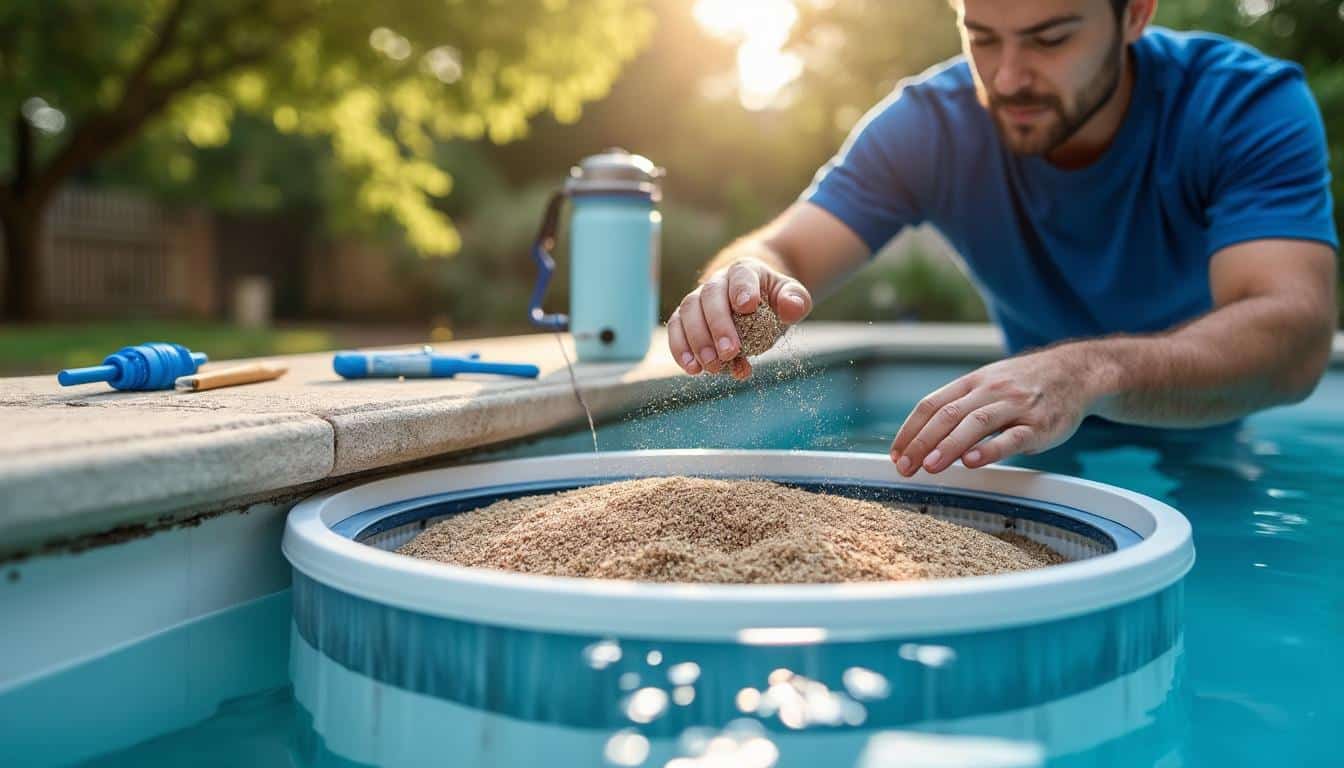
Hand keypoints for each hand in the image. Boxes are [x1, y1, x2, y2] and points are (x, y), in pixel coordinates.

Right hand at [667, 258, 811, 378]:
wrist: (754, 301)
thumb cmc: (773, 299)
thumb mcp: (791, 296)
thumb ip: (795, 300)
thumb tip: (792, 308)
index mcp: (744, 271)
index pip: (741, 276)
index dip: (742, 290)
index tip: (747, 307)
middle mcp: (717, 281)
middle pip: (710, 296)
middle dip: (718, 325)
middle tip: (729, 353)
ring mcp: (699, 299)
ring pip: (688, 313)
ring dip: (696, 341)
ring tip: (711, 366)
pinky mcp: (686, 318)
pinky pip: (676, 329)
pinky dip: (680, 349)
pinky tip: (692, 369)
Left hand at [888, 346, 1102, 474]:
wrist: (1075, 371)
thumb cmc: (1023, 384)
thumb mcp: (987, 384)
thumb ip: (960, 407)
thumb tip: (924, 438)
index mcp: (972, 383)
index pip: (932, 405)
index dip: (910, 430)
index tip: (896, 454)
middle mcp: (990, 391)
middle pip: (948, 415)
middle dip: (922, 442)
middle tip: (905, 466)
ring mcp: (1015, 406)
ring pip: (976, 424)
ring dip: (949, 446)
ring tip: (930, 466)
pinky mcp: (1040, 424)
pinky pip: (1012, 437)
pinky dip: (990, 450)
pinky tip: (972, 462)